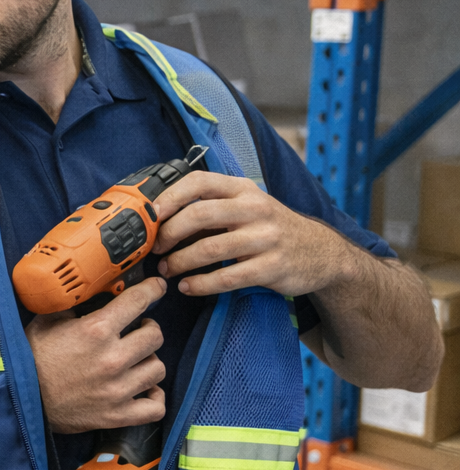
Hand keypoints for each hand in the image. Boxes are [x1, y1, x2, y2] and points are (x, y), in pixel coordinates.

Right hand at [25, 277, 168, 434]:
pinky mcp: (117, 415)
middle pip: (155, 336)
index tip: (156, 288)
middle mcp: (112, 359)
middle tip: (137, 330)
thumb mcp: (46, 322)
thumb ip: (73, 307)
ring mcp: (118, 389)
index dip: (152, 289)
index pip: (138, 300)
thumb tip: (92, 296)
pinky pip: (155, 407)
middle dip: (147, 329)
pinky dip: (154, 398)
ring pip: (157, 368)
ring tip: (136, 360)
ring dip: (148, 361)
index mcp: (96, 330)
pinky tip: (145, 390)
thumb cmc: (31, 360)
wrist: (19, 399)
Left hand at [152, 173, 359, 297]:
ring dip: (180, 262)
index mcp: (243, 189)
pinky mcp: (272, 267)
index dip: (169, 197)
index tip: (149, 214)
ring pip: (211, 249)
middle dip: (169, 233)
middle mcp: (255, 209)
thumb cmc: (270, 228)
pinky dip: (201, 284)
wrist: (322, 252)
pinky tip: (188, 287)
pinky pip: (227, 278)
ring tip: (167, 270)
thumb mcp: (246, 207)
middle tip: (155, 248)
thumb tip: (158, 218)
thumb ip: (209, 208)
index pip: (199, 182)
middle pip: (200, 215)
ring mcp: (266, 238)